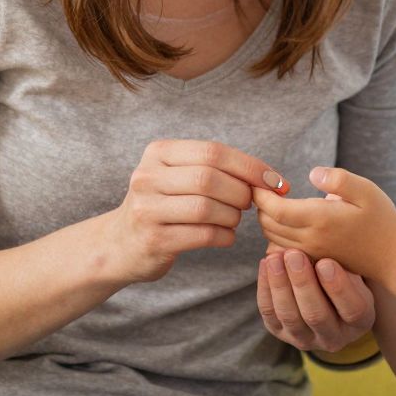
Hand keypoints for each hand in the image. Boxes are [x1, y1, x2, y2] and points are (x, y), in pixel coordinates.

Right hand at [95, 140, 285, 284]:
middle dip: (240, 193)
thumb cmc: (164, 205)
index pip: (213, 152)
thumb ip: (217, 169)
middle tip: (248, 204)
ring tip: (233, 219)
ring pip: (207, 208)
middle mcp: (147, 177)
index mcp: (158, 152)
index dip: (250, 166)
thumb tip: (273, 180)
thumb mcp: (178, 175)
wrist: (120, 243)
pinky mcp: (153, 240)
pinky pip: (203, 235)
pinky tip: (225, 236)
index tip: (275, 182)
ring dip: (233, 216)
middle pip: (210, 178)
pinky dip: (225, 236)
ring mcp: (147, 209)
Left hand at [254, 166, 395, 282]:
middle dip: (261, 206)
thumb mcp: (366, 190)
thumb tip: (311, 173)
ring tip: (276, 202)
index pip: (275, 210)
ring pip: (272, 238)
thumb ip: (338, 179)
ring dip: (268, 220)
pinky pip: (282, 249)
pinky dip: (276, 234)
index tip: (261, 182)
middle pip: (268, 225)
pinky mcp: (312, 261)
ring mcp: (310, 253)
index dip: (262, 195)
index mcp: (320, 220)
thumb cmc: (381, 219)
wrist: (392, 257)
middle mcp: (311, 239)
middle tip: (268, 188)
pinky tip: (288, 220)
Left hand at [255, 244, 376, 354]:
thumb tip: (324, 245)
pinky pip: (269, 313)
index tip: (326, 263)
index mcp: (360, 322)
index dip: (339, 287)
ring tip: (275, 257)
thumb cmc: (345, 274)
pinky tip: (266, 263)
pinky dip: (266, 287)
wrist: (326, 293)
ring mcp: (304, 338)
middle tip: (294, 255)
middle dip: (303, 283)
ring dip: (280, 284)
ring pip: (289, 316)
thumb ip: (344, 262)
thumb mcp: (354, 270)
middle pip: (316, 315)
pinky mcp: (280, 332)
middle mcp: (333, 337)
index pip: (352, 310)